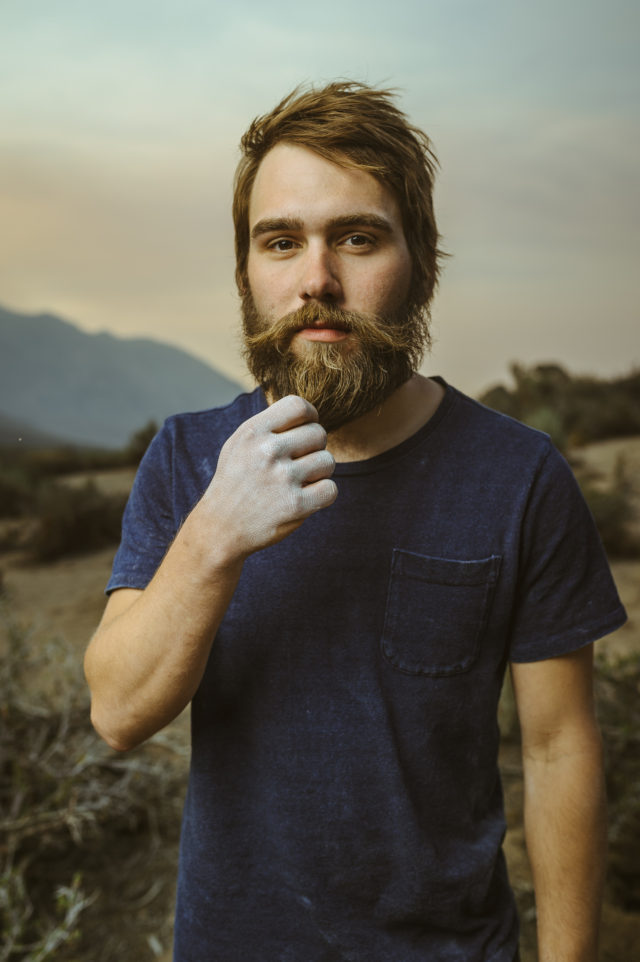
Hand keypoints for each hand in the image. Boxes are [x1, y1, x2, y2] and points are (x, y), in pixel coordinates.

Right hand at [199, 395, 336, 559]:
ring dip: (319, 473)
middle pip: (319, 434)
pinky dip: (323, 494)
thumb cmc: (235, 482)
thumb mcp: (240, 444)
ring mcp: (282, 479)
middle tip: (299, 463)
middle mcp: (267, 451)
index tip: (304, 431)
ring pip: (328, 461)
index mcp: (253, 432)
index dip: (310, 417)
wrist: (220, 527)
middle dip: (314, 448)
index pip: (299, 406)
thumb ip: (270, 426)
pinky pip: (331, 489)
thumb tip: (308, 413)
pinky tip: (306, 497)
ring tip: (300, 481)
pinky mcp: (295, 505)